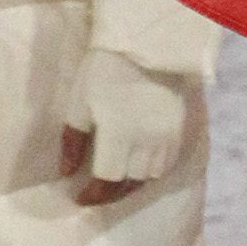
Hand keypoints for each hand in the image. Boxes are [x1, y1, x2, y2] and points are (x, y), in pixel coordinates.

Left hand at [61, 50, 189, 205]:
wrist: (146, 47)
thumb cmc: (104, 71)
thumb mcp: (79, 102)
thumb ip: (73, 141)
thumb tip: (67, 173)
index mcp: (119, 134)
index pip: (108, 179)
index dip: (93, 193)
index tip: (80, 198)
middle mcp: (146, 142)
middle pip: (130, 183)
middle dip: (111, 193)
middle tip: (96, 195)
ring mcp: (166, 138)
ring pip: (150, 177)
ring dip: (132, 183)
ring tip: (117, 182)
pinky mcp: (179, 132)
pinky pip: (166, 165)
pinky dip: (150, 172)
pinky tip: (138, 167)